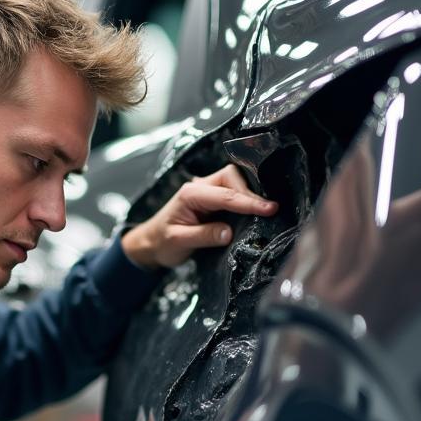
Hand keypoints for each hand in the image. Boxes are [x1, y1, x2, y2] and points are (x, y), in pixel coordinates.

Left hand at [121, 164, 277, 270]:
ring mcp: (206, 191)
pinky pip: (232, 192)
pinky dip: (244, 198)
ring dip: (249, 194)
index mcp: (190, 195)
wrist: (150, 243)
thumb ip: (203, 236)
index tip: (269, 209)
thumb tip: (229, 233)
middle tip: (268, 210)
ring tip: (265, 210)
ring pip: (234, 181)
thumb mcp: (179, 242)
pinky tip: (255, 210)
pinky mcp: (212, 199)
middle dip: (250, 192)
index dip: (248, 202)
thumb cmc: (161, 242)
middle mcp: (199, 187)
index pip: (225, 195)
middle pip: (232, 177)